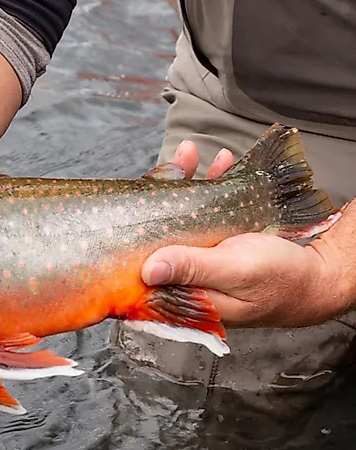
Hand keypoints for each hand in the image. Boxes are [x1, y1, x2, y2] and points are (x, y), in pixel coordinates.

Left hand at [146, 140, 355, 327]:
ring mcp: (197, 257)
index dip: (134, 234)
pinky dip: (207, 187)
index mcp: (181, 295)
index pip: (141, 266)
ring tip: (191, 154)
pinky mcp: (213, 242)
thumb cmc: (280, 282)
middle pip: (155, 234)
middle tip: (175, 164)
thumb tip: (149, 270)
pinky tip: (218, 165)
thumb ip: (194, 269)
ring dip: (185, 183)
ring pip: (178, 217)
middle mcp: (182, 276)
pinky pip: (202, 212)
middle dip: (161, 194)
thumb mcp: (235, 272)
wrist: (315, 278)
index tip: (140, 197)